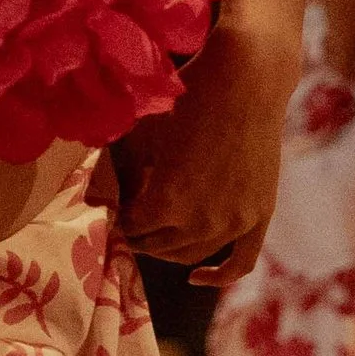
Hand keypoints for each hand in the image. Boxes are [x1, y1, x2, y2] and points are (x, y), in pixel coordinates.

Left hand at [118, 21, 291, 288]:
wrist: (247, 76)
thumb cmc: (187, 96)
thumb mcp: (142, 132)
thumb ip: (119, 174)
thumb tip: (95, 204)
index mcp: (166, 202)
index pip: (131, 228)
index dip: (118, 218)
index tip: (110, 209)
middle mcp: (202, 221)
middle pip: (158, 245)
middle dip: (139, 235)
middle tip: (128, 221)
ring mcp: (235, 222)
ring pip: (192, 254)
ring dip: (168, 248)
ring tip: (153, 233)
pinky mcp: (260, 214)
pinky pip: (240, 261)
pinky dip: (218, 276)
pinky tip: (198, 279)